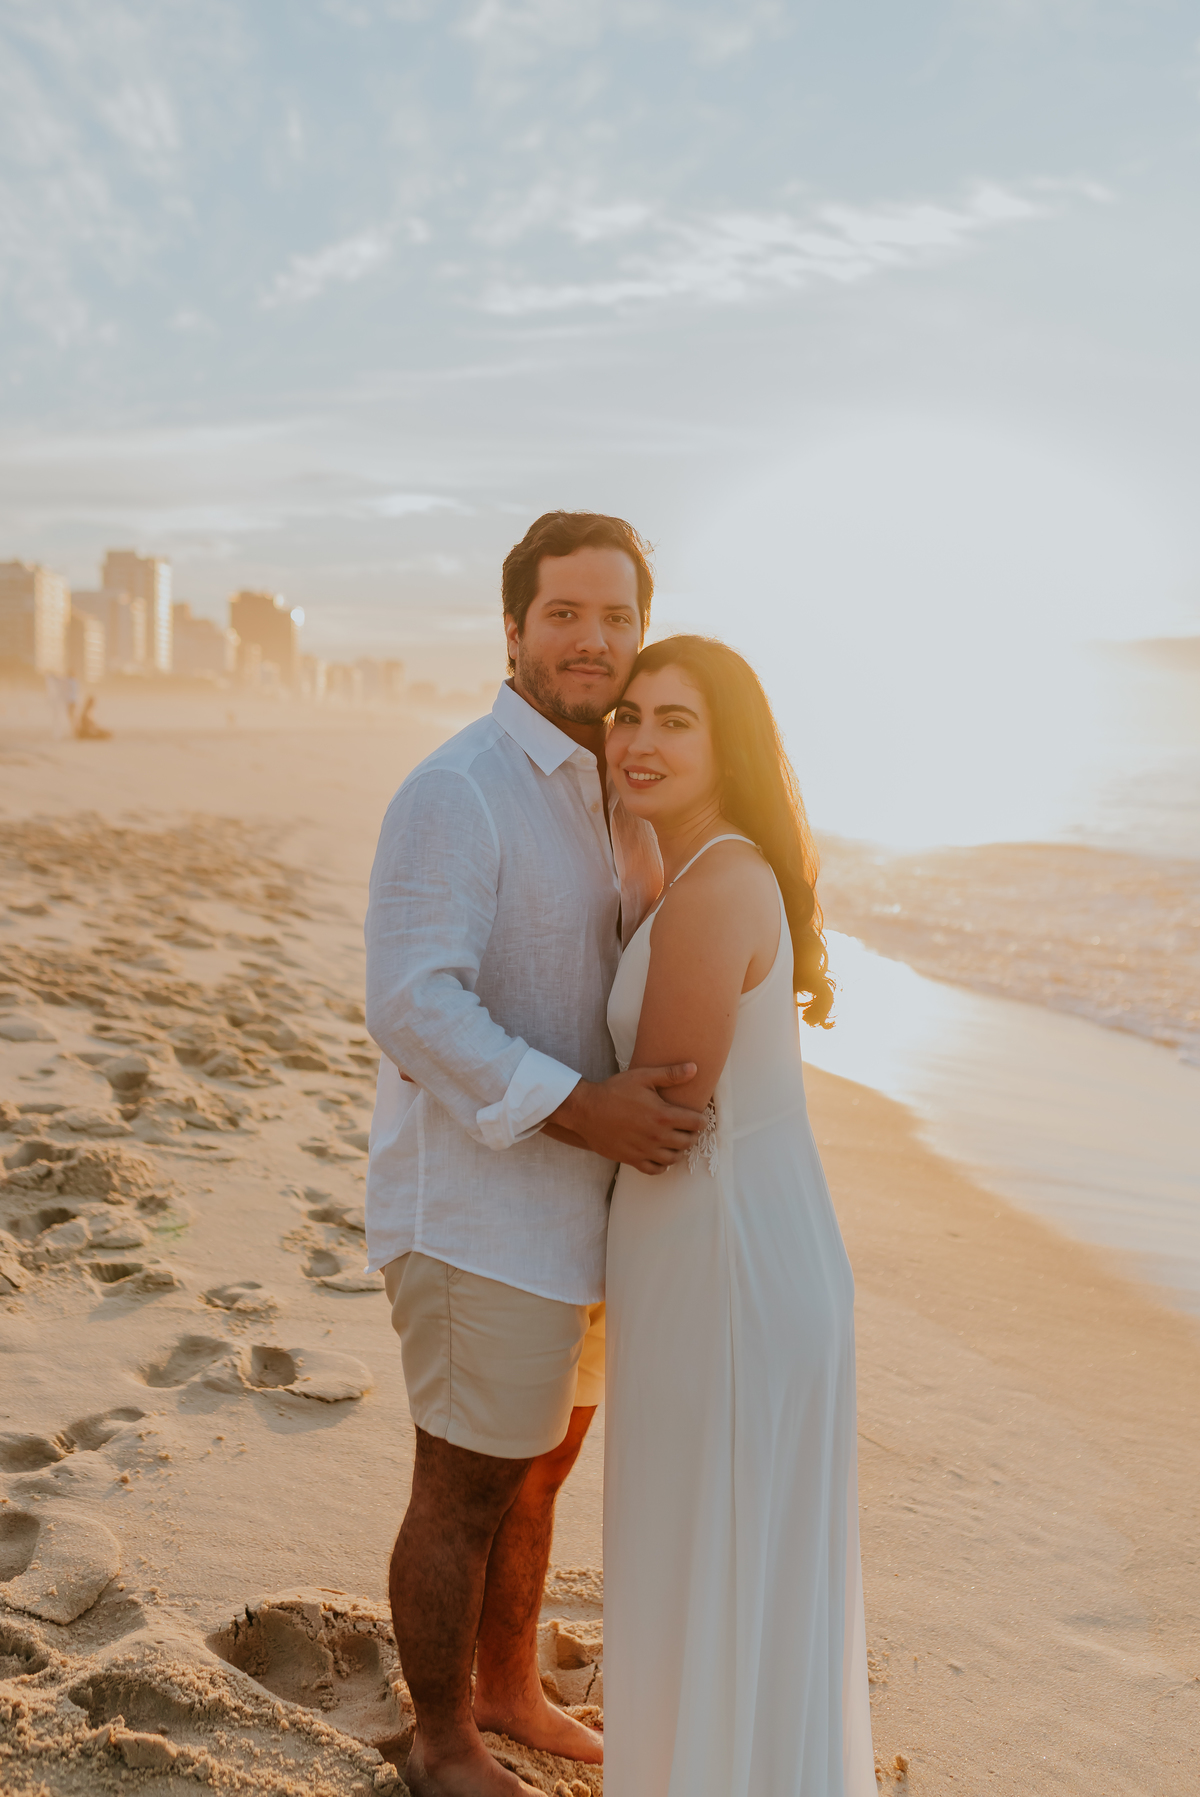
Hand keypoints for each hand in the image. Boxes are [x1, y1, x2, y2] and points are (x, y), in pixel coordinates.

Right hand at [550, 1065, 703, 1174]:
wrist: (586, 1110)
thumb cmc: (614, 1091)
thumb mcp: (643, 1076)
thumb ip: (670, 1074)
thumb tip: (694, 1068)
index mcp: (662, 1115)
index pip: (696, 1123)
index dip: (702, 1120)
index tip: (699, 1117)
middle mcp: (656, 1136)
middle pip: (688, 1142)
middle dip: (692, 1134)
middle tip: (688, 1128)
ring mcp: (644, 1150)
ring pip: (674, 1158)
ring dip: (679, 1150)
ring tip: (676, 1141)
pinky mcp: (632, 1159)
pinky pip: (655, 1170)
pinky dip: (663, 1165)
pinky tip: (661, 1155)